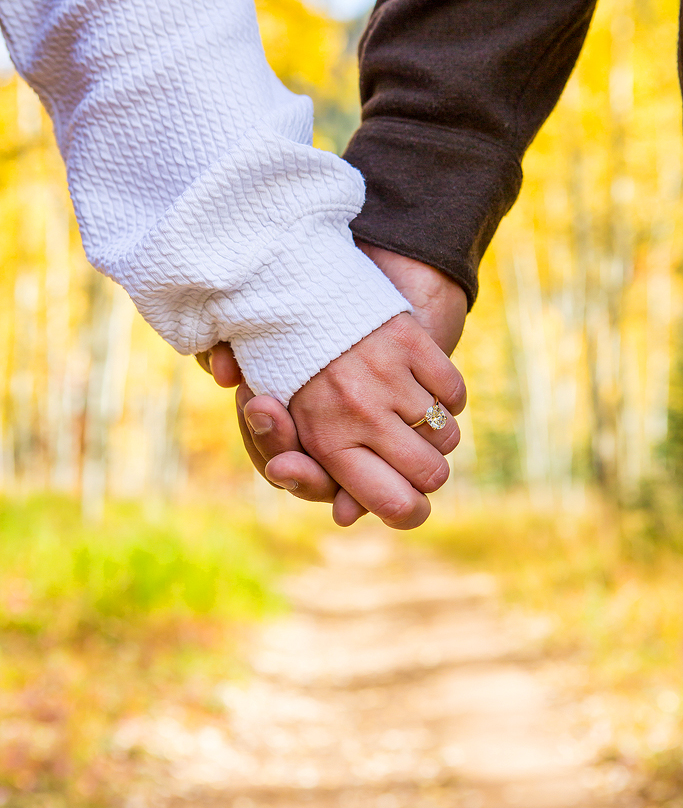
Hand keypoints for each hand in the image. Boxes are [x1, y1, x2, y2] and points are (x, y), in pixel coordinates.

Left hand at [197, 245, 468, 525]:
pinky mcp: (410, 341)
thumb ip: (320, 476)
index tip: (410, 504)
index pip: (394, 504)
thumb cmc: (288, 367)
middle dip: (428, 476)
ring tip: (414, 419)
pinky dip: (449, 397)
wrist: (290, 288)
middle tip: (414, 460)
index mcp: (326, 441)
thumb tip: (347, 518)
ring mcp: (388, 376)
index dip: (409, 512)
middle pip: (430, 474)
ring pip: (446, 434)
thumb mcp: (294, 427)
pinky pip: (454, 392)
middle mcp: (360, 414)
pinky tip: (426, 390)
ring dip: (437, 434)